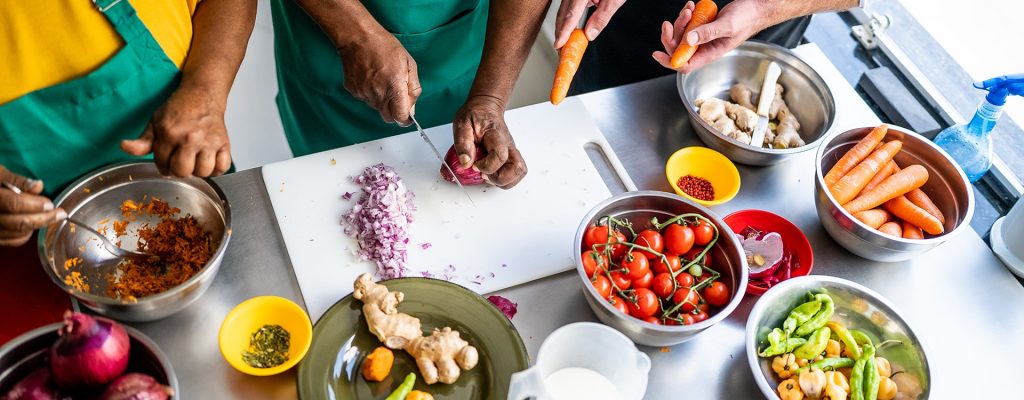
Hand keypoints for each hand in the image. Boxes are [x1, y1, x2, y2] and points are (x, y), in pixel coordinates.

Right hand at [0, 166, 65, 246]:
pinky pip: (13, 241)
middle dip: (43, 218)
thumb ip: (17, 181)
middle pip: (19, 222)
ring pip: (18, 232)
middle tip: (60, 214)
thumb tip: (38, 186)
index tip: (50, 204)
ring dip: (37, 225)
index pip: (14, 204)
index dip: (34, 205)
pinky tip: (34, 223)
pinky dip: (27, 233)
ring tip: (48, 216)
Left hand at [122, 85, 231, 177]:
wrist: (202, 95)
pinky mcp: (224, 143)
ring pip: (204, 171)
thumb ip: (142, 141)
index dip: (162, 165)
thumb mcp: (155, 122)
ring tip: (195, 162)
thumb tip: (125, 147)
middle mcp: (190, 138)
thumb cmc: (179, 109)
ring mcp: (209, 141)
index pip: (162, 164)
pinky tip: (208, 161)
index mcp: (170, 133)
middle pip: (183, 171)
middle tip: (180, 162)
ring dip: (198, 170)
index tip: (166, 160)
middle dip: (179, 170)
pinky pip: (222, 167)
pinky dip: (216, 169)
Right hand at [338, 27, 420, 125]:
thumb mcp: (409, 64)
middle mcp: (378, 95)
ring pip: (376, 107)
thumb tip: (412, 107)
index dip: (405, 119)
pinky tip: (370, 76)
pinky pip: (365, 98)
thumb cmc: (385, 47)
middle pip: (388, 117)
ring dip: (381, 99)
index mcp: (394, 89)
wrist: (358, 38)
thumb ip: (413, 88)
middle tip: (396, 94)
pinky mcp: (353, 90)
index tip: (407, 115)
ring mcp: (363, 94)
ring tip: (381, 78)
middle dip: (394, 110)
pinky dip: (369, 92)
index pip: (400, 117)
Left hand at [452, 96, 526, 188]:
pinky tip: (492, 174)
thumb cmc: (475, 115)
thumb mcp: (462, 124)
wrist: (486, 107)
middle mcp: (508, 145)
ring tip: (488, 175)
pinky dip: (505, 179)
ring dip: (504, 181)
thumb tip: (466, 163)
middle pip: (517, 168)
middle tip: (483, 174)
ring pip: (519, 172)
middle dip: (499, 178)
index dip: (486, 166)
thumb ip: (463, 143)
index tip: (473, 164)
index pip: (500, 156)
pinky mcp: (510, 156)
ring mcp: (511, 151)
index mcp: (496, 136)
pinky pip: (515, 172)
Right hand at [554, 0, 625, 47]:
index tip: (559, 45)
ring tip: (565, 41)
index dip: (564, 31)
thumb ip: (602, 17)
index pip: (570, 14)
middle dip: (561, 32)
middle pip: (562, 13)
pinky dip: (568, 17)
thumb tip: (590, 34)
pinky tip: (570, 27)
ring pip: (563, 10)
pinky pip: (568, 5)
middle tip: (561, 49)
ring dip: (564, 26)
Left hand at [653, 0, 768, 72]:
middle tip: (672, 22)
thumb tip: (688, 40)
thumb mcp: (728, 25)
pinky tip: (691, 6)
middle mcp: (704, 48)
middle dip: (672, 35)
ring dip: (680, 21)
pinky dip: (686, 15)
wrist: (755, 8)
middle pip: (678, 49)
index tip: (657, 53)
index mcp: (710, 54)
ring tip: (689, 9)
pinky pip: (688, 25)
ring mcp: (703, 38)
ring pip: (681, 35)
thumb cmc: (747, 18)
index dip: (669, 61)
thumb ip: (708, 33)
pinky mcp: (703, 28)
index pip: (684, 65)